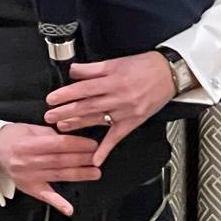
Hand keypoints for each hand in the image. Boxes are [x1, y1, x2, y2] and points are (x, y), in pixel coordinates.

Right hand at [0, 124, 102, 215]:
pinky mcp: (28, 188)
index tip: (93, 145)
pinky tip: (70, 209)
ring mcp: (27, 177)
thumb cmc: (15, 137)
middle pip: (60, 160)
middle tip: (99, 157)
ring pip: (58, 175)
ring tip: (96, 173)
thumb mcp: (31, 129)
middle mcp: (26, 162)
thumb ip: (52, 135)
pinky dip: (58, 203)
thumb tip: (73, 141)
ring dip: (79, 175)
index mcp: (27, 145)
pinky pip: (45, 196)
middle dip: (82, 159)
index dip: (78, 145)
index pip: (59, 144)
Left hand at [45, 51, 176, 166]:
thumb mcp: (117, 61)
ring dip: (78, 125)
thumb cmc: (146, 66)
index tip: (52, 99)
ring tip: (62, 127)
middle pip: (87, 106)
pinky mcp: (133, 121)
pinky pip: (117, 137)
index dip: (66, 95)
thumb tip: (73, 71)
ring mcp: (126, 111)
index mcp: (114, 80)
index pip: (84, 89)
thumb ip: (93, 68)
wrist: (170, 73)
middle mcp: (119, 97)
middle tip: (50, 116)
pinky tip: (95, 158)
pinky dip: (106, 149)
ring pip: (97, 120)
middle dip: (65, 112)